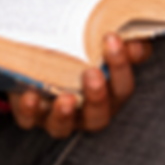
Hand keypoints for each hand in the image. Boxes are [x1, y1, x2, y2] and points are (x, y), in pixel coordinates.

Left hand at [9, 35, 150, 136]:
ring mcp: (58, 116)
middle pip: (98, 115)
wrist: (40, 53)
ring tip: (66, 99)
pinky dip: (30, 110)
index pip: (122, 86)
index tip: (111, 38)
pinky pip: (29, 119)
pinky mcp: (31, 113)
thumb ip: (122, 39)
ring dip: (65, 114)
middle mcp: (86, 111)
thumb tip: (135, 42)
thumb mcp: (101, 40)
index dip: (120, 65)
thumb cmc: (79, 48)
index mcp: (109, 93)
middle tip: (93, 74)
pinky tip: (31, 96)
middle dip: (97, 96)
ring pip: (63, 126)